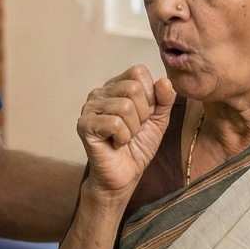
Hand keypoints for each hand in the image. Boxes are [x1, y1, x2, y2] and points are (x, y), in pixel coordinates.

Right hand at [77, 66, 175, 199]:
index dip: (150, 96)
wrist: (124, 176)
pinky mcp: (85, 125)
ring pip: (125, 106)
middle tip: (134, 129)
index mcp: (116, 86)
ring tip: (124, 137)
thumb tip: (164, 81)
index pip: (138, 72)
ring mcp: (89, 107)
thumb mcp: (159, 120)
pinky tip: (116, 143)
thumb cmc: (137, 147)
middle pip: (133, 88)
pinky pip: (115, 123)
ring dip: (132, 129)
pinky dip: (123, 137)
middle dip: (142, 115)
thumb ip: (164, 99)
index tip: (144, 115)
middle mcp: (100, 92)